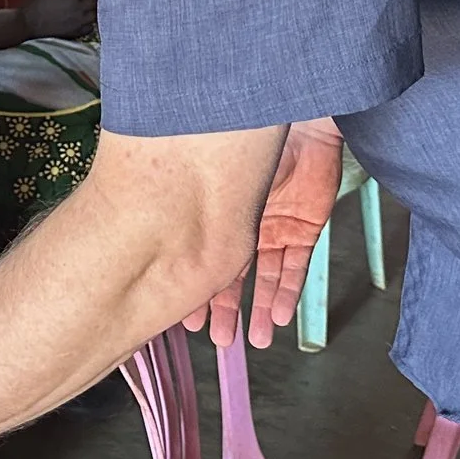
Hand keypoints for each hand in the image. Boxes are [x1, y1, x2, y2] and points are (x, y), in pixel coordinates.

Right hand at [16, 0, 98, 41]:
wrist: (27, 24)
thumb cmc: (34, 4)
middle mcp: (78, 9)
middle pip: (97, 2)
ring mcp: (78, 22)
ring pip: (96, 15)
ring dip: (95, 10)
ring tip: (90, 7)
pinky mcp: (76, 33)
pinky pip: (90, 27)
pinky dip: (90, 22)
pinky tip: (84, 19)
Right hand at [184, 119, 343, 348]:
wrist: (299, 118)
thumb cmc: (250, 133)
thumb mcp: (219, 172)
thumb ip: (199, 197)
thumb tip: (154, 211)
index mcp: (222, 209)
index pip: (208, 257)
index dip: (200, 289)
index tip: (187, 317)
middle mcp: (248, 223)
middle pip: (237, 276)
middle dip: (228, 309)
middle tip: (219, 339)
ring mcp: (278, 227)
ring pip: (267, 279)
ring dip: (260, 309)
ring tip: (254, 340)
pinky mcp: (305, 228)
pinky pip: (297, 268)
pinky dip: (288, 293)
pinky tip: (278, 316)